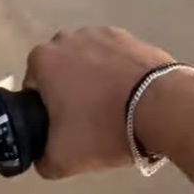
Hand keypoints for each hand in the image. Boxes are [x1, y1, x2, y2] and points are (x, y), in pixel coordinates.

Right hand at [24, 27, 172, 177]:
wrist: (161, 107)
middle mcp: (67, 38)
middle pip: (61, 71)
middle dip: (69, 91)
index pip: (33, 87)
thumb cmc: (103, 127)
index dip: (45, 110)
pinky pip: (115, 58)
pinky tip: (132, 96)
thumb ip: (43, 160)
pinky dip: (118, 73)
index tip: (62, 127)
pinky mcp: (130, 37)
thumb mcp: (63, 158)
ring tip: (113, 108)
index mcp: (43, 59)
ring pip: (88, 61)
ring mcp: (101, 33)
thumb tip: (42, 159)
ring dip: (94, 79)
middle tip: (87, 121)